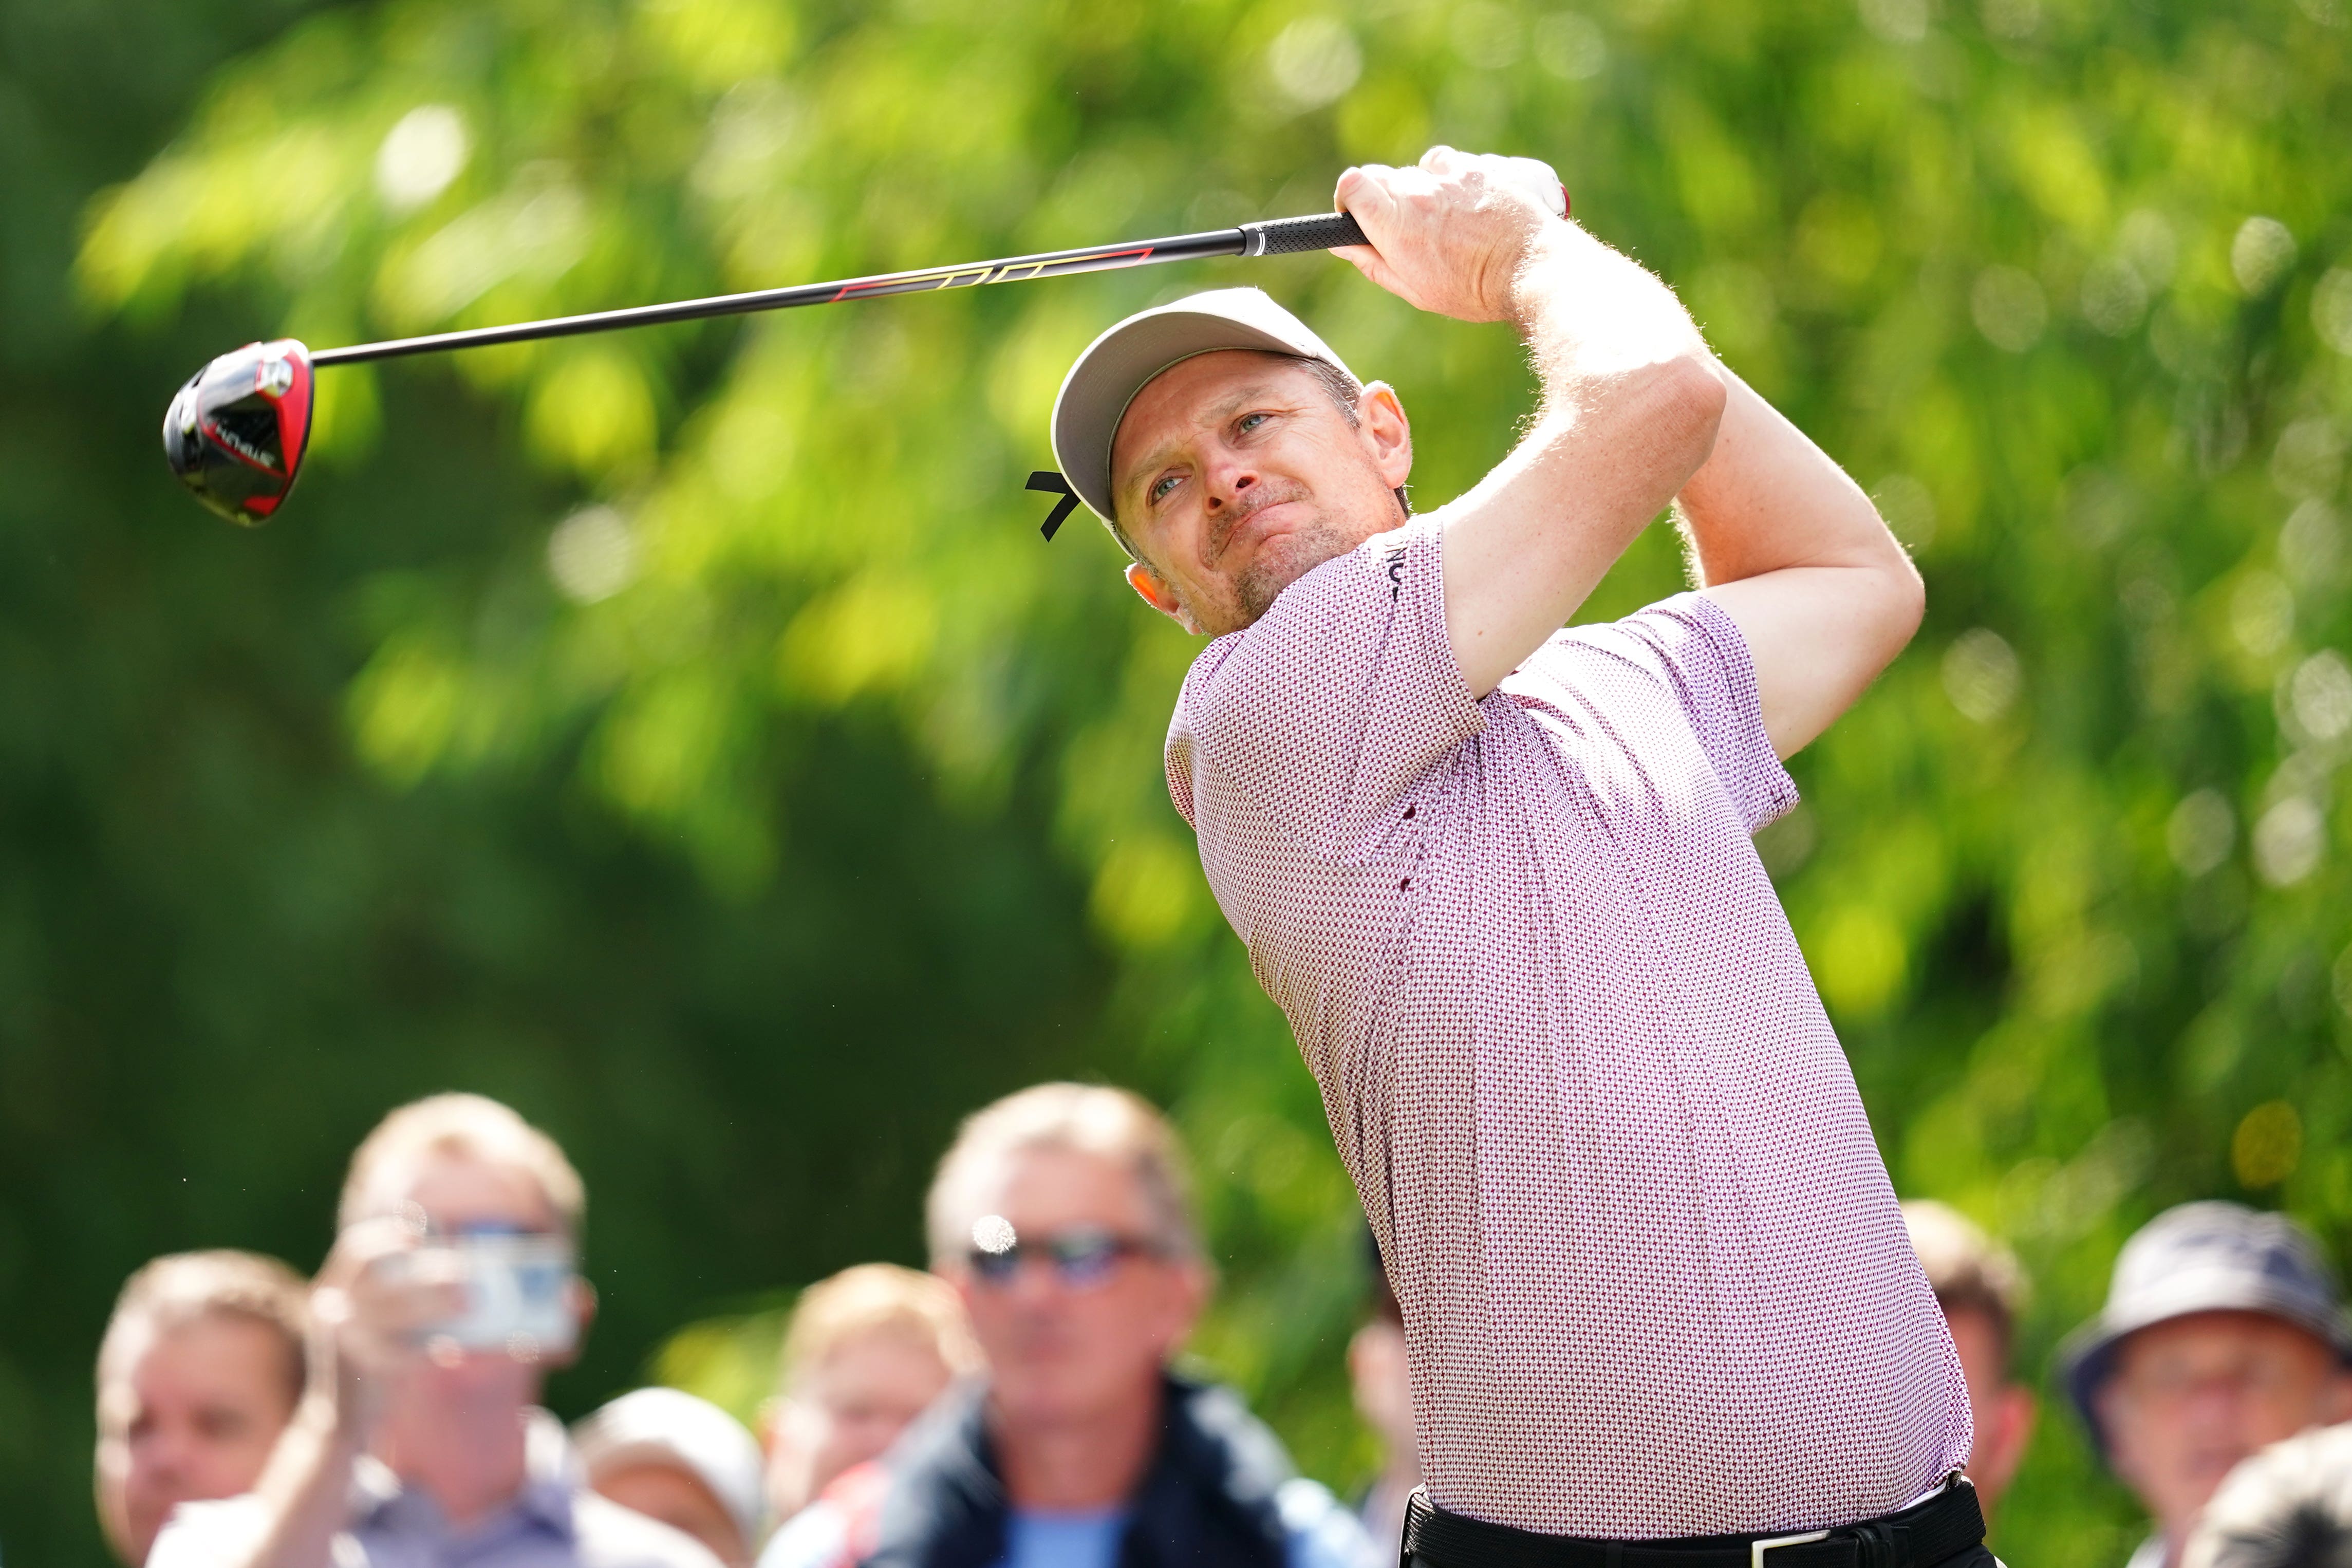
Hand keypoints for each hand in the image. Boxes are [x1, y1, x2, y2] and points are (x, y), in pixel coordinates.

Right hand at [305, 1215, 465, 1434]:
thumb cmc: (370, 1359)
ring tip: (470, 1305)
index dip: (386, 1235)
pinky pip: (400, 1354)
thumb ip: (396, 1295)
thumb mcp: (371, 1321)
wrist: (341, 1421)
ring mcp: (340, 1340)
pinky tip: (453, 1352)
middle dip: (427, 1273)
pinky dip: (430, 1350)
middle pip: (383, 1279)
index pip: (354, 1249)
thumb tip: (455, 1270)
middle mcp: (331, 1309)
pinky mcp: (356, 1370)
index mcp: (333, 1290)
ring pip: (395, 1314)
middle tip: (466, 1274)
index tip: (421, 1235)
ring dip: (437, 1306)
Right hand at [1333, 148, 1567, 323]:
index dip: (1349, 199)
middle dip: (1378, 197)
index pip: (1351, 184)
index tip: (1358, 216)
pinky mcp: (1475, 167)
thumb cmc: (1472, 288)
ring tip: (1438, 219)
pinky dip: (1445, 177)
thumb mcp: (1414, 289)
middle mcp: (1417, 192)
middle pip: (1377, 174)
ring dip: (1415, 189)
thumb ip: (1372, 263)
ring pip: (1413, 170)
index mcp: (1395, 224)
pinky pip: (1445, 162)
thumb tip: (1342, 244)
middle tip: (1398, 225)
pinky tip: (1459, 201)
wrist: (1529, 267)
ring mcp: (1448, 176)